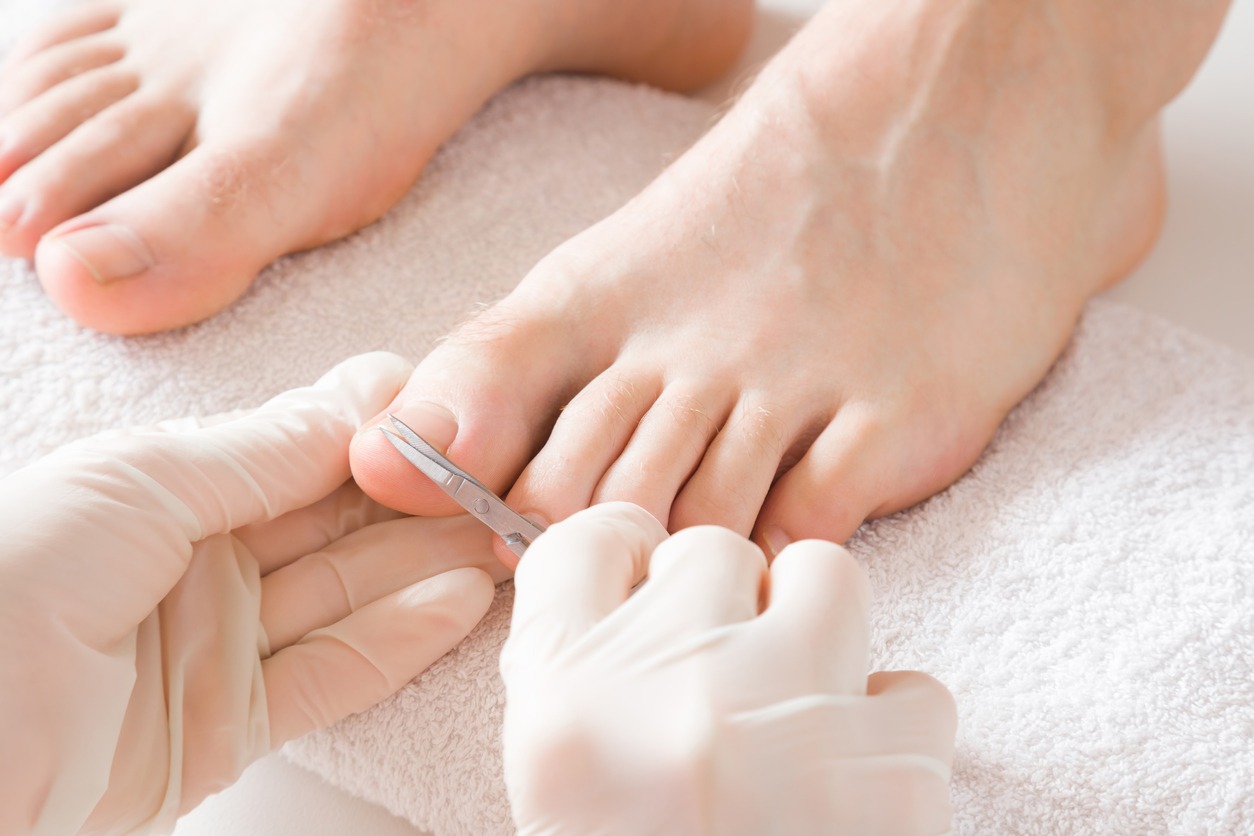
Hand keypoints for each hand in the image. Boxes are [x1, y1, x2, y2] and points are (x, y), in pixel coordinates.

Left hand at [0, 353, 505, 833]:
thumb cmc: (3, 580)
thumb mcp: (143, 483)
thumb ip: (267, 451)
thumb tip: (363, 396)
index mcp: (162, 490)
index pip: (296, 452)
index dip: (376, 432)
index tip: (457, 408)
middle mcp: (193, 563)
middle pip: (332, 526)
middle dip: (419, 501)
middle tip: (503, 477)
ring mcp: (214, 646)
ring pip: (345, 597)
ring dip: (429, 567)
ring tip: (507, 535)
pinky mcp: (225, 729)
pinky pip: (329, 675)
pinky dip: (398, 639)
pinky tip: (459, 600)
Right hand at [501, 503, 956, 834]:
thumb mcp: (563, 783)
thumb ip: (580, 675)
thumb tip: (629, 575)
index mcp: (570, 707)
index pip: (587, 543)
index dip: (623, 552)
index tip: (643, 576)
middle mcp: (674, 688)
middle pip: (711, 550)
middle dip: (723, 600)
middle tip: (725, 676)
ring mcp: (794, 718)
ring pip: (827, 581)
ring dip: (818, 637)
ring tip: (802, 717)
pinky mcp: (899, 771)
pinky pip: (917, 692)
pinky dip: (893, 734)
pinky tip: (859, 785)